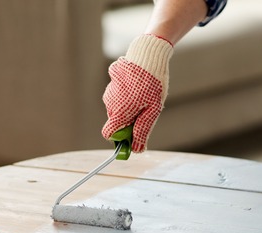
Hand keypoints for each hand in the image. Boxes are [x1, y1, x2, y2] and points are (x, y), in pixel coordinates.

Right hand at [102, 34, 172, 152]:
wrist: (147, 54)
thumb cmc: (152, 83)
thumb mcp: (152, 110)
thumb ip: (143, 131)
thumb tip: (136, 149)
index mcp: (118, 112)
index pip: (109, 134)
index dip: (120, 139)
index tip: (132, 136)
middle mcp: (110, 102)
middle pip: (116, 120)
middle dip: (129, 121)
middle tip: (146, 111)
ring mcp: (110, 90)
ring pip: (118, 106)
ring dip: (129, 106)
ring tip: (146, 94)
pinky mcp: (112, 79)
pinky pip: (119, 92)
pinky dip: (128, 92)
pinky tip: (140, 83)